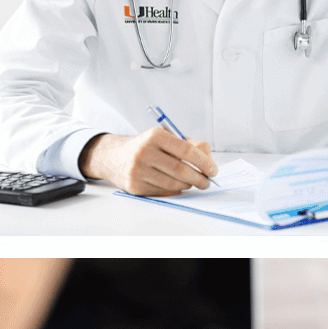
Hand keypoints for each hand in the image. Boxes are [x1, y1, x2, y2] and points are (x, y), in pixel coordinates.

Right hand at [79, 126, 217, 194]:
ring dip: (188, 186)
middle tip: (207, 181)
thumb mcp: (165, 137)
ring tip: (192, 182)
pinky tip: (177, 186)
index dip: (204, 162)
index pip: (186, 150)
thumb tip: (209, 160)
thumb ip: (189, 144)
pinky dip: (175, 191)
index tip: (213, 170)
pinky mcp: (135, 186)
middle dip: (199, 178)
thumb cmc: (146, 147)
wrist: (114, 157)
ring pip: (173, 184)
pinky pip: (163, 192)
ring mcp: (138, 170)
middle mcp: (144, 152)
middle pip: (181, 170)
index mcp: (155, 136)